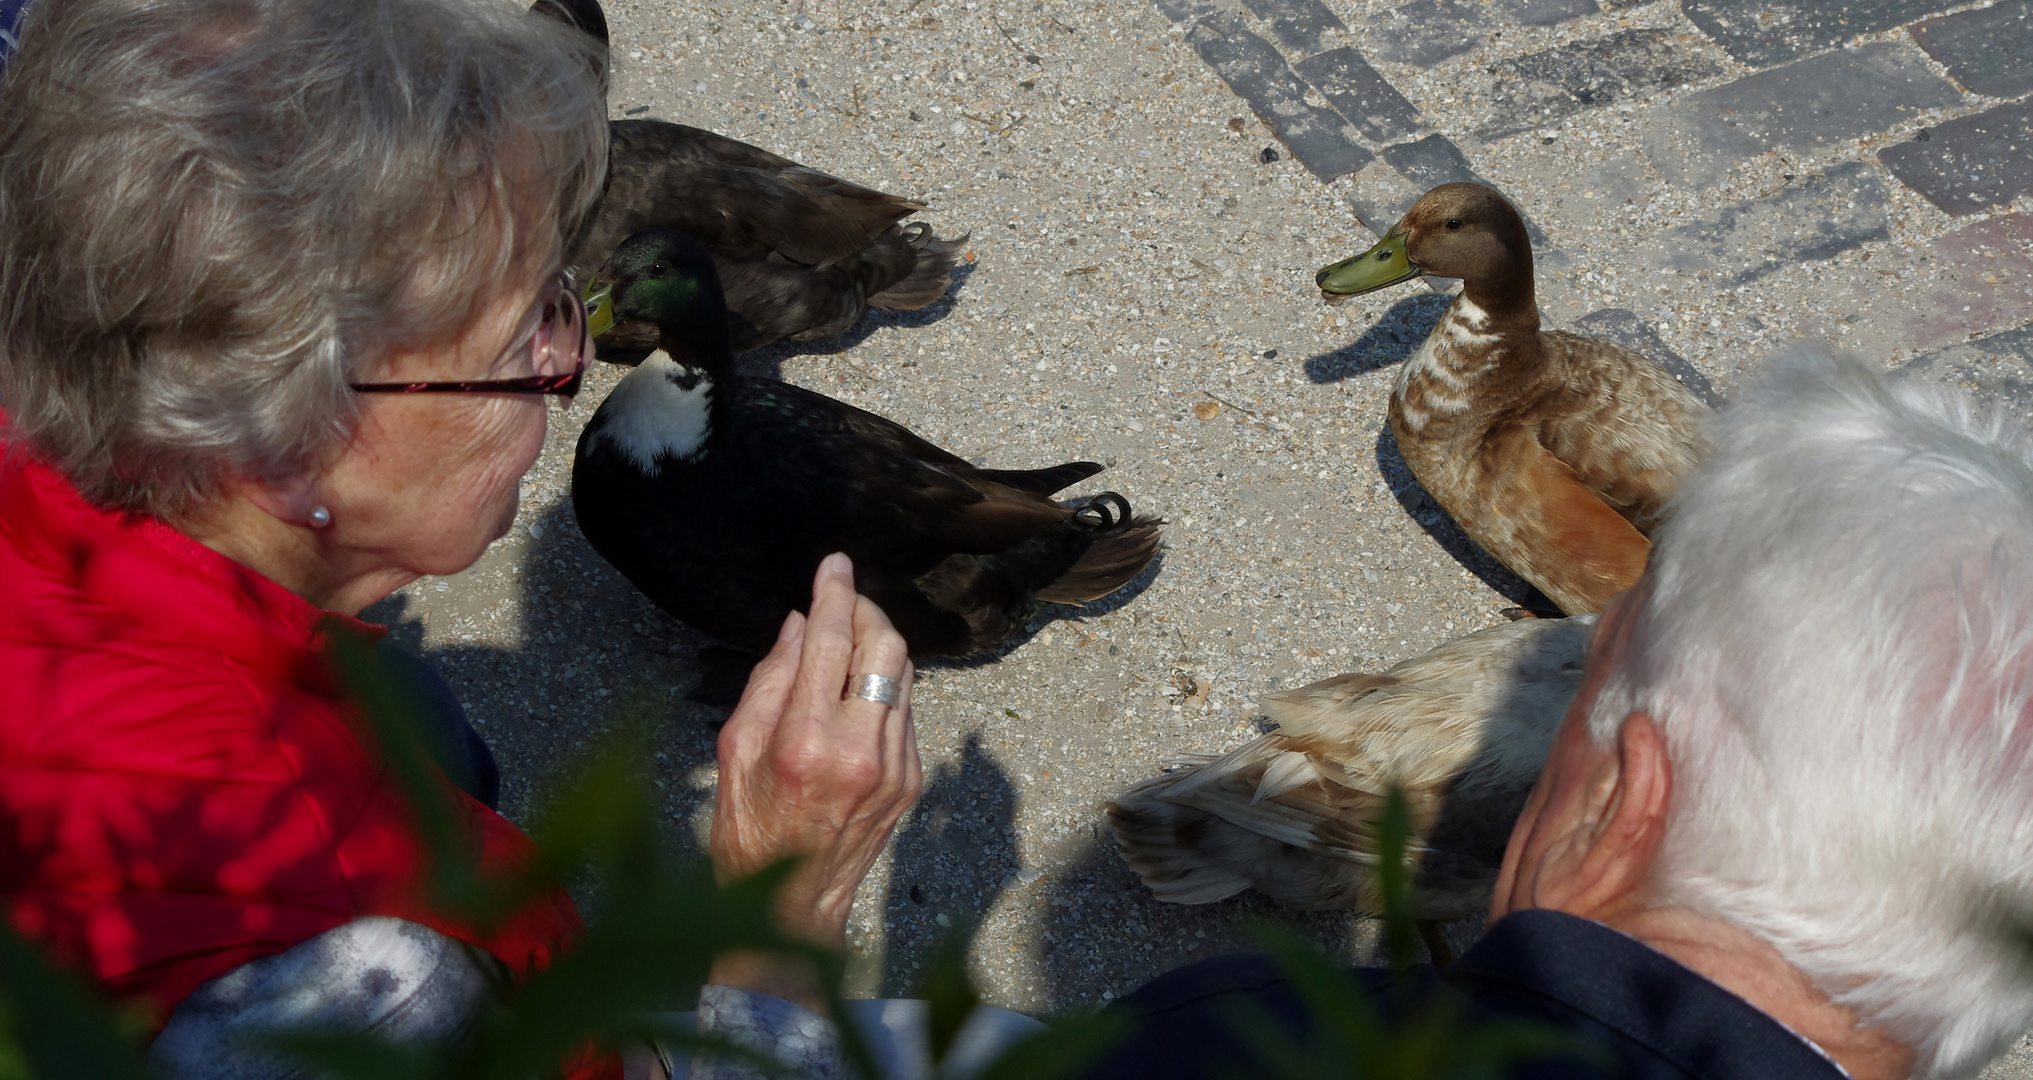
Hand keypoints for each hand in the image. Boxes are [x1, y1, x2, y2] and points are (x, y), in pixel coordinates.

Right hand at [710, 552, 921, 951]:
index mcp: (806, 739)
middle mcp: (859, 748)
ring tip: (846, 642)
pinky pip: (906, 710)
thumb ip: (768, 680)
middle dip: (866, 610)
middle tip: (841, 600)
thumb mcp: (734, 752)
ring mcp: (894, 766)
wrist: (794, 908)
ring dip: (878, 645)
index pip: (831, 640)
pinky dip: (884, 687)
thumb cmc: (749, 832)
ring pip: (904, 673)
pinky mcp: (911, 779)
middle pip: (886, 645)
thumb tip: (798, 624)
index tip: (833, 564)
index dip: (835, 592)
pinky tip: (855, 694)